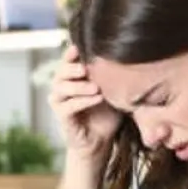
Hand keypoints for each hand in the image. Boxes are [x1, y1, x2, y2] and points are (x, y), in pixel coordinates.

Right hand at [50, 44, 120, 161]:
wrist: (101, 140)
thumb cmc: (108, 112)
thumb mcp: (112, 89)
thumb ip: (111, 74)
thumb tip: (127, 53)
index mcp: (72, 77)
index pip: (68, 60)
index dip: (72, 53)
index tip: (82, 47)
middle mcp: (62, 86)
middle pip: (61, 71)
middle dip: (73, 68)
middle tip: (87, 68)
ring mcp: (60, 102)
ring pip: (61, 88)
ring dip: (79, 86)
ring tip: (96, 86)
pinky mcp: (62, 117)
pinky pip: (68, 107)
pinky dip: (83, 101)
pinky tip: (97, 98)